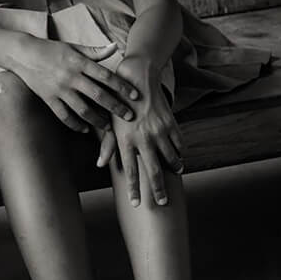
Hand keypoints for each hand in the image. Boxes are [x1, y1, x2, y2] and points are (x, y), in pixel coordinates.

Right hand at [11, 37, 139, 131]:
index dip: (122, 86)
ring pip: (83, 109)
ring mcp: (59, 89)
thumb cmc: (51, 49)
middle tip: (129, 116)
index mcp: (79, 62)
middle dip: (115, 107)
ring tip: (108, 126)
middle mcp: (71, 77)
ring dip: (98, 120)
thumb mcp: (73, 47)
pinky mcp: (49, 99)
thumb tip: (116, 46)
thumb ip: (95, 51)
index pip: (105, 76)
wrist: (23, 54)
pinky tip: (85, 128)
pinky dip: (76, 124)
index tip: (135, 96)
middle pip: (98, 95)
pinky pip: (64, 116)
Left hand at [107, 55, 183, 206]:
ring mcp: (159, 131)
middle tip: (162, 203)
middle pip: (154, 172)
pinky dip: (180, 151)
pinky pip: (179, 143)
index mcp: (126, 140)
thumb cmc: (118, 98)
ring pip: (171, 159)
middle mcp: (143, 138)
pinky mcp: (170, 122)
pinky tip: (179, 155)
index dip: (134, 190)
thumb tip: (100, 163)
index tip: (136, 203)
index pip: (131, 172)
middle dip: (158, 190)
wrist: (136, 76)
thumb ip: (108, 144)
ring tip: (175, 173)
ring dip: (173, 168)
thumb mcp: (109, 120)